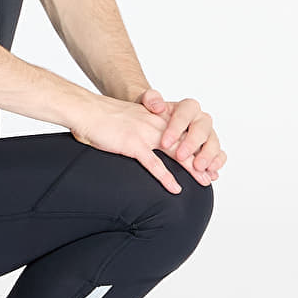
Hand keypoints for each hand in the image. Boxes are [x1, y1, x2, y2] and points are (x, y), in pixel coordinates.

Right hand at [72, 94, 195, 194]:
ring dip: (192, 168)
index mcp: (156, 116)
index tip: (206, 159)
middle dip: (202, 159)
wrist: (86, 109)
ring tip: (203, 182)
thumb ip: (143, 127)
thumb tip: (148, 142)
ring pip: (177, 153)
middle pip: (186, 142)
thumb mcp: (130, 117)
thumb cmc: (103, 116)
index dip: (198, 145)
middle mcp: (155, 123)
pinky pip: (154, 164)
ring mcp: (145, 133)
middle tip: (212, 175)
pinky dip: (166, 178)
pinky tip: (175, 188)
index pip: (184, 131)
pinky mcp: (132, 144)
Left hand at [134, 89, 223, 186]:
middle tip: (180, 156)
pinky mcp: (213, 148)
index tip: (164, 143)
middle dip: (192, 143)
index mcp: (187, 107)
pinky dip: (217, 163)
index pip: (185, 113)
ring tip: (198, 167)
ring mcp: (209, 134)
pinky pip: (220, 154)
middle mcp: (200, 119)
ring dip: (207, 155)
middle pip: (202, 128)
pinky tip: (211, 172)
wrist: (156, 125)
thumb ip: (150, 99)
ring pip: (214, 142)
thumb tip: (158, 107)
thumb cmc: (152, 115)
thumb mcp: (146, 104)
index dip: (176, 128)